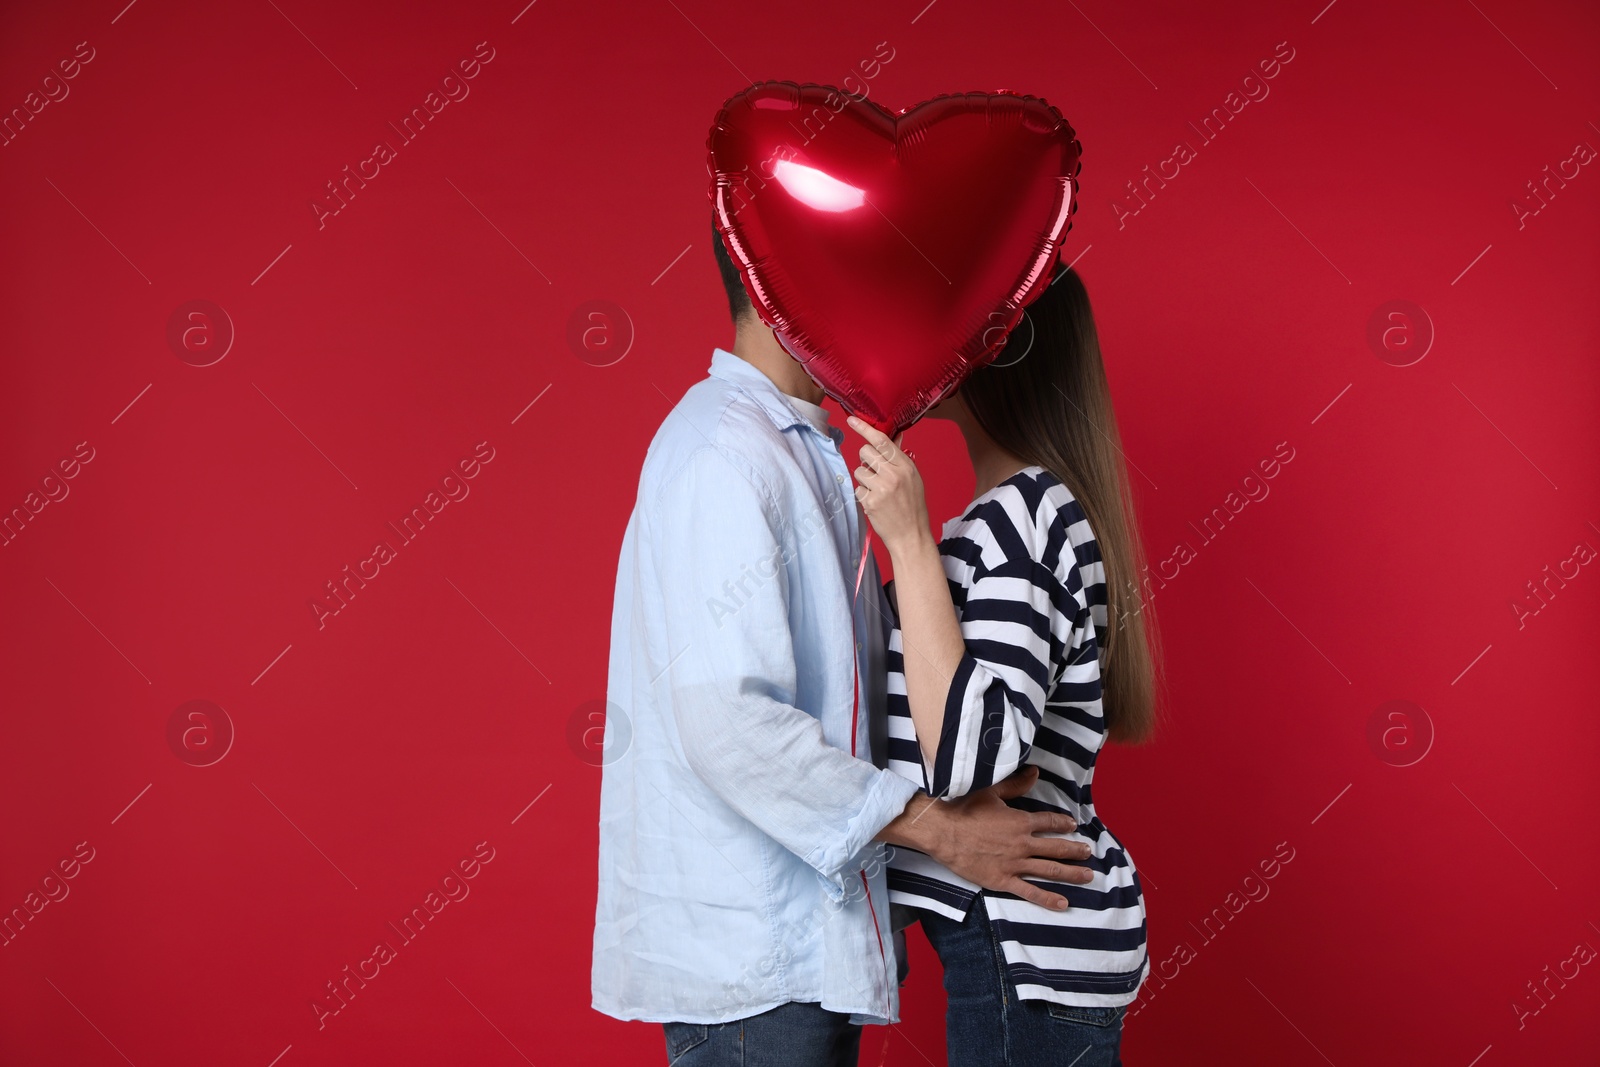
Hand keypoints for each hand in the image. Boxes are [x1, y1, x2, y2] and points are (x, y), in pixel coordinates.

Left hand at [846, 415, 930, 552]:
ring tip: (878, 492)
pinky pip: (858, 489)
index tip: (852, 420)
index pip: (882, 441)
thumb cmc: (912, 506)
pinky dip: (864, 495)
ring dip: (864, 480)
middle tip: (875, 473)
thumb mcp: (913, 478)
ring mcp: (881, 488)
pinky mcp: (870, 501)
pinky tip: (876, 504)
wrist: (911, 535)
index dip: (865, 428)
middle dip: (865, 460)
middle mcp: (893, 474)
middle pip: (865, 452)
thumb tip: (895, 437)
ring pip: (859, 471)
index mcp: (906, 466)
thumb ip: (900, 458)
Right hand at [876, 766, 1093, 910]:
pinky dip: (1048, 898)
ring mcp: (1015, 864)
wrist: (942, 831)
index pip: (1049, 822)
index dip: (1063, 823)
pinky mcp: (1003, 880)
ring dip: (1071, 873)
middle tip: (1087, 852)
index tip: (1072, 825)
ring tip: (1087, 875)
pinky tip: (1063, 903)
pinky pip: (1030, 891)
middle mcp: (1023, 843)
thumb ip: (1015, 785)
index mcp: (1021, 821)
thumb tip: (1035, 772)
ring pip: (1050, 870)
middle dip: (1075, 850)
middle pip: (1056, 848)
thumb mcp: (991, 791)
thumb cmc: (963, 809)